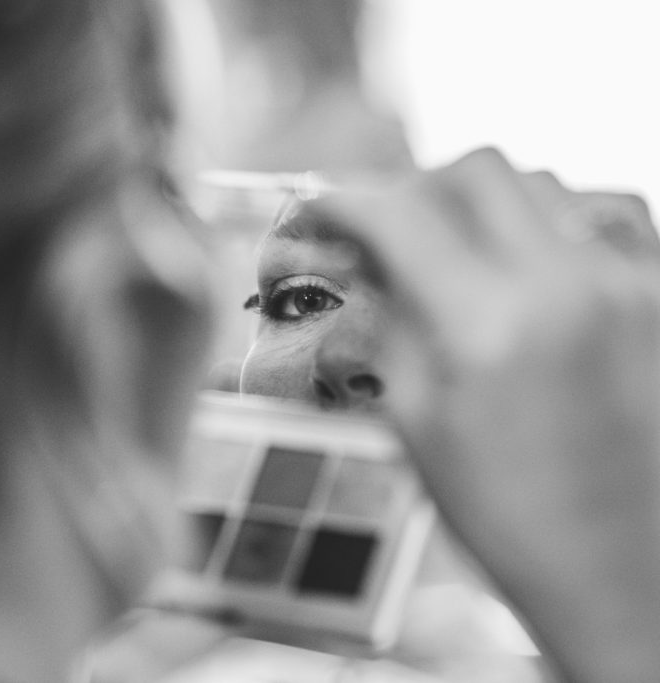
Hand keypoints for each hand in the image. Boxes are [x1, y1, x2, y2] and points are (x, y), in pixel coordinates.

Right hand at [294, 148, 659, 682]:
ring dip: (486, 202)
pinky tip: (534, 259)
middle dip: (417, 188)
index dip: (344, 204)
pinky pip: (610, 214)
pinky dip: (558, 217)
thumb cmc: (509, 518)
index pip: (400, 216)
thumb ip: (390, 322)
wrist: (620, 573)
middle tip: (389, 229)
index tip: (320, 212)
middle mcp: (568, 287)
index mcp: (487, 328)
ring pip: (546, 183)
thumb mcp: (417, 424)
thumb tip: (367, 261)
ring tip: (460, 249)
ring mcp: (630, 286)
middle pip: (477, 171)